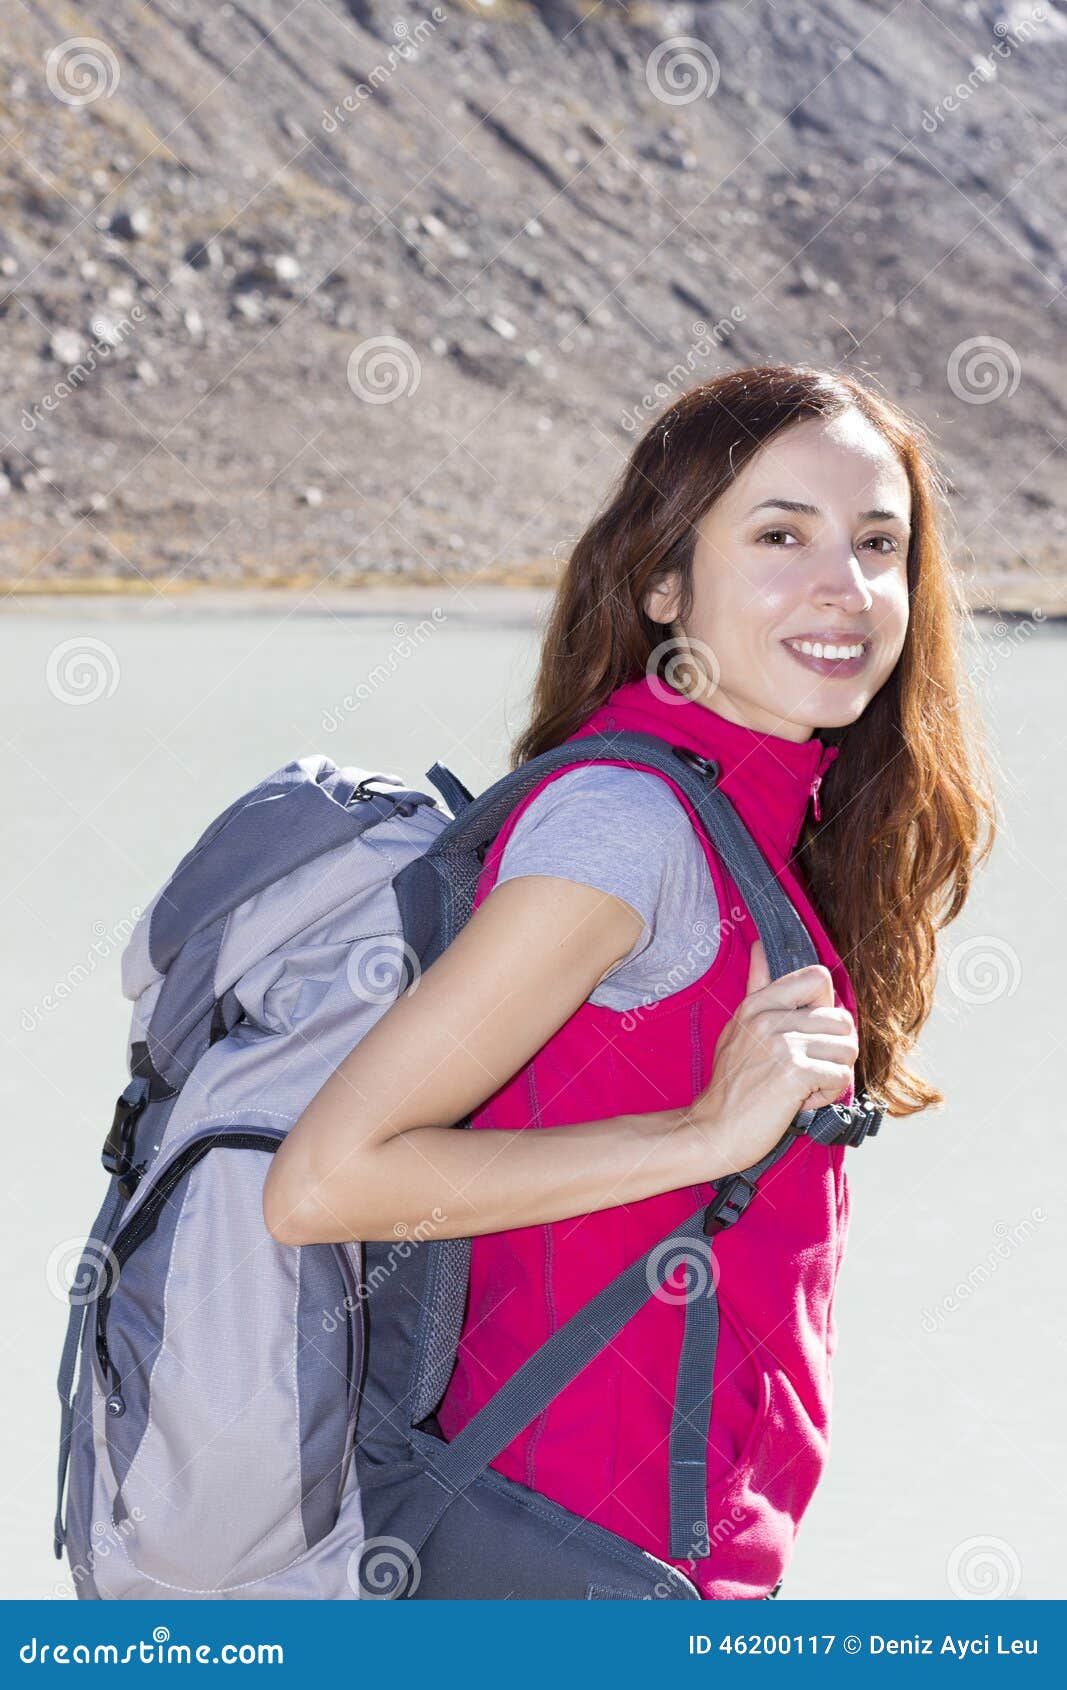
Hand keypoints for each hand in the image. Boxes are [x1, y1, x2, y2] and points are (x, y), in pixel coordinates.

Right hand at [685, 938, 857, 1174]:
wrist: (712, 1131)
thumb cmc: (730, 1085)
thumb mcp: (738, 1028)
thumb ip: (758, 987)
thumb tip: (760, 946)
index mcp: (758, 1004)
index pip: (818, 977)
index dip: (826, 1007)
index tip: (809, 1033)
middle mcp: (770, 1018)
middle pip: (842, 1018)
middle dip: (835, 1049)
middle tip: (808, 1069)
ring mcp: (783, 1044)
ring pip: (847, 1048)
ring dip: (834, 1074)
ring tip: (804, 1086)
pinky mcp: (795, 1074)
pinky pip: (842, 1076)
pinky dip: (829, 1095)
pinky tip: (802, 1101)